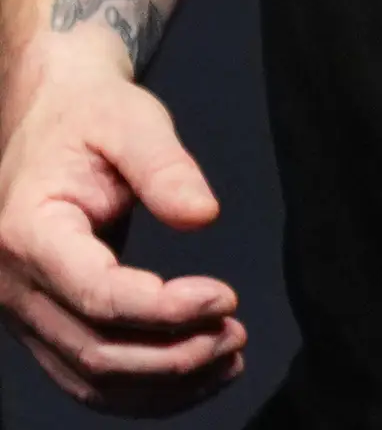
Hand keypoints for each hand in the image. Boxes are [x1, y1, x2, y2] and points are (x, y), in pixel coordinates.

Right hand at [0, 55, 241, 412]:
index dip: (163, 309)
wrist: (50, 120)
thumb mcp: (130, 119)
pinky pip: (89, 377)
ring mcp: (25, 312)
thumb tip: (203, 215)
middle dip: (173, 355)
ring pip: (91, 379)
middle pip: (94, 351)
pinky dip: (146, 388)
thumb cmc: (90, 117)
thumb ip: (166, 166)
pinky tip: (202, 371)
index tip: (226, 297)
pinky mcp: (45, 324)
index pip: (96, 294)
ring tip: (230, 354)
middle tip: (236, 332)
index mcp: (29, 232)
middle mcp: (15, 285)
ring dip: (166, 382)